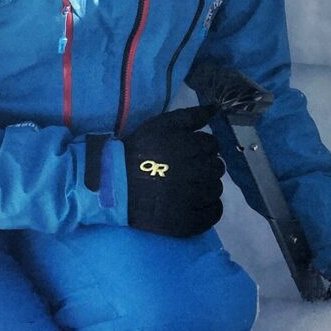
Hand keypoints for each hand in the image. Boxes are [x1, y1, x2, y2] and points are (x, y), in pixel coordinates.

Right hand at [124, 105, 224, 236]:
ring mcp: (190, 200)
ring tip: (188, 185)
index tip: (189, 152)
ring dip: (207, 185)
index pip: (212, 145)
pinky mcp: (187, 222)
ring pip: (216, 189)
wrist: (114, 186)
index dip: (202, 146)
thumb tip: (216, 108)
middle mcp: (192, 173)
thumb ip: (191, 116)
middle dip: (206, 165)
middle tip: (188, 169)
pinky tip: (195, 202)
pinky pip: (213, 213)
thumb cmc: (138, 152)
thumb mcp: (160, 125)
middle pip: (217, 167)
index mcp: (187, 147)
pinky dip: (209, 207)